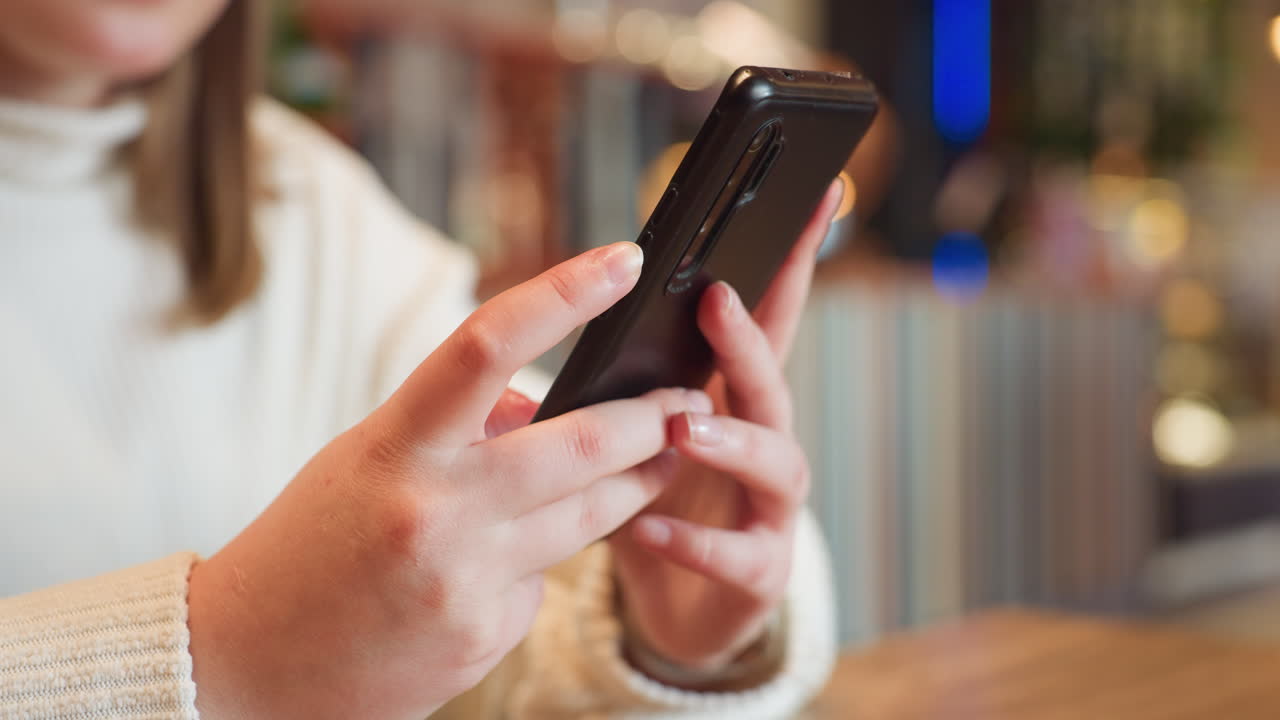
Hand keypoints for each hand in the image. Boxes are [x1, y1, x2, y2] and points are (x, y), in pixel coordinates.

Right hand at [187, 242, 707, 718]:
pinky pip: (546, 582)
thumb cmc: (309, 545)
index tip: (624, 259)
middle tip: (687, 401)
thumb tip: (540, 404)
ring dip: (637, 483)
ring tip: (660, 459)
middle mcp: (435, 510)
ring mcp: (465, 581)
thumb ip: (455, 427)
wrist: (245, 667)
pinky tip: (510, 566)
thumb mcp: (367, 461)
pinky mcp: (485, 637)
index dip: (564, 294)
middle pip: (583, 444)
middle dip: (651, 420)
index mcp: (393, 446)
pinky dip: (544, 561)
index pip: (487, 345)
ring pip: (592, 517)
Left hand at [610, 180, 844, 674]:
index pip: (766, 322)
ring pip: (778, 464)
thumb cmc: (649, 505)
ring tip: (682, 428)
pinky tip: (651, 527)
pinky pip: (739, 556)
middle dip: (749, 341)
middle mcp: (762, 447)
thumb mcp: (626, 441)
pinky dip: (695, 539)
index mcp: (730, 404)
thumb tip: (543, 345)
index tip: (815, 197)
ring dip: (733, 441)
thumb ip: (606, 394)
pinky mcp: (758, 574)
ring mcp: (768, 511)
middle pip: (772, 384)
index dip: (792, 262)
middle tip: (716, 300)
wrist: (670, 612)